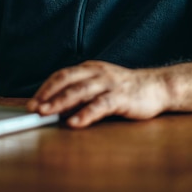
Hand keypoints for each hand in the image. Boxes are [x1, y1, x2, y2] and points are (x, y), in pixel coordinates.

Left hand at [27, 60, 168, 127]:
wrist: (158, 87)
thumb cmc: (125, 89)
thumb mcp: (100, 85)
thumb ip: (80, 93)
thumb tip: (56, 108)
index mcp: (89, 69)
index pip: (61, 75)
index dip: (45, 88)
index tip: (32, 102)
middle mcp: (97, 73)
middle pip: (66, 81)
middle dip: (47, 94)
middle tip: (33, 108)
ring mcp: (109, 84)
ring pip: (79, 91)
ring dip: (59, 103)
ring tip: (45, 113)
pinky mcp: (121, 97)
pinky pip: (99, 105)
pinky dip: (84, 114)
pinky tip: (73, 123)